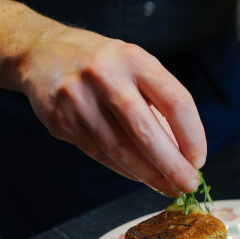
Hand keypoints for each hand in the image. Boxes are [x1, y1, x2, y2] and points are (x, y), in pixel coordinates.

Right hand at [15, 25, 205, 194]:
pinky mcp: (60, 120)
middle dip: (171, 166)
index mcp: (134, 59)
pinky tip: (140, 176)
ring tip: (168, 187)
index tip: (198, 159)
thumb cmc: (104, 64)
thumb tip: (184, 153)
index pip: (175, 101)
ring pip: (120, 149)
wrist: (40, 51)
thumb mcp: (136, 66)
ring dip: (148, 174)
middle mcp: (105, 76)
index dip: (192, 135)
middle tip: (188, 185)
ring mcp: (78, 99)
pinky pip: (99, 153)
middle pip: (146, 132)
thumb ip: (160, 103)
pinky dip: (124, 169)